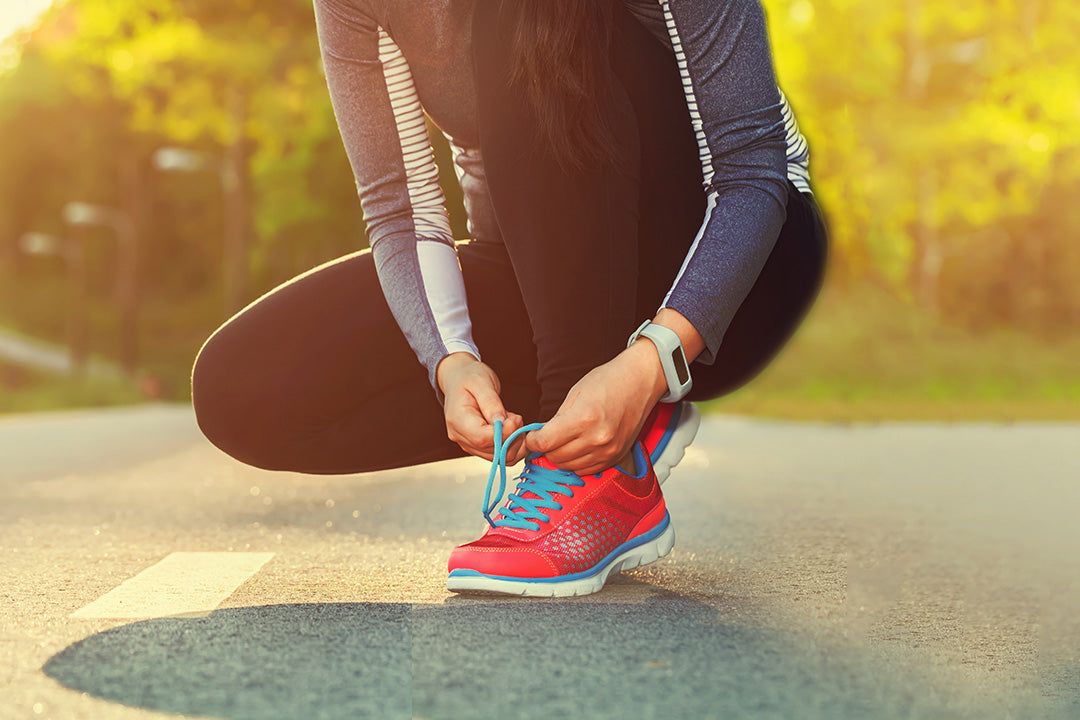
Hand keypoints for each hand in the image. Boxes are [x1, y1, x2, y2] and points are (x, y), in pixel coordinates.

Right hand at [437, 353, 525, 461]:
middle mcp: (460, 436)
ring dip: (514, 442)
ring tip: (513, 420)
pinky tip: (511, 428)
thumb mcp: (482, 383)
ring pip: (498, 457)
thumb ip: (492, 403)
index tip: (516, 419)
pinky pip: (498, 455)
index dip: (504, 433)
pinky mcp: (477, 446)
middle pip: (492, 451)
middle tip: (517, 417)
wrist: (459, 378)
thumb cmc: (470, 377)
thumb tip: (502, 424)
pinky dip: (511, 444)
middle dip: (512, 437)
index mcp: (457, 420)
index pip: (482, 438)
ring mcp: (467, 443)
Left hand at [525, 340, 667, 474]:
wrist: (640, 382)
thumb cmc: (608, 381)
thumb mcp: (575, 393)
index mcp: (584, 418)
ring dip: (562, 456)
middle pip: (555, 457)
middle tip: (549, 435)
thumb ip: (556, 419)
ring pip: (569, 467)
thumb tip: (540, 437)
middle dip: (547, 447)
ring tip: (566, 439)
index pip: (545, 443)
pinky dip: (577, 461)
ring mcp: (608, 450)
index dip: (532, 441)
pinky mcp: (615, 457)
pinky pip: (586, 470)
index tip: (532, 436)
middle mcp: (597, 438)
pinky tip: (580, 446)